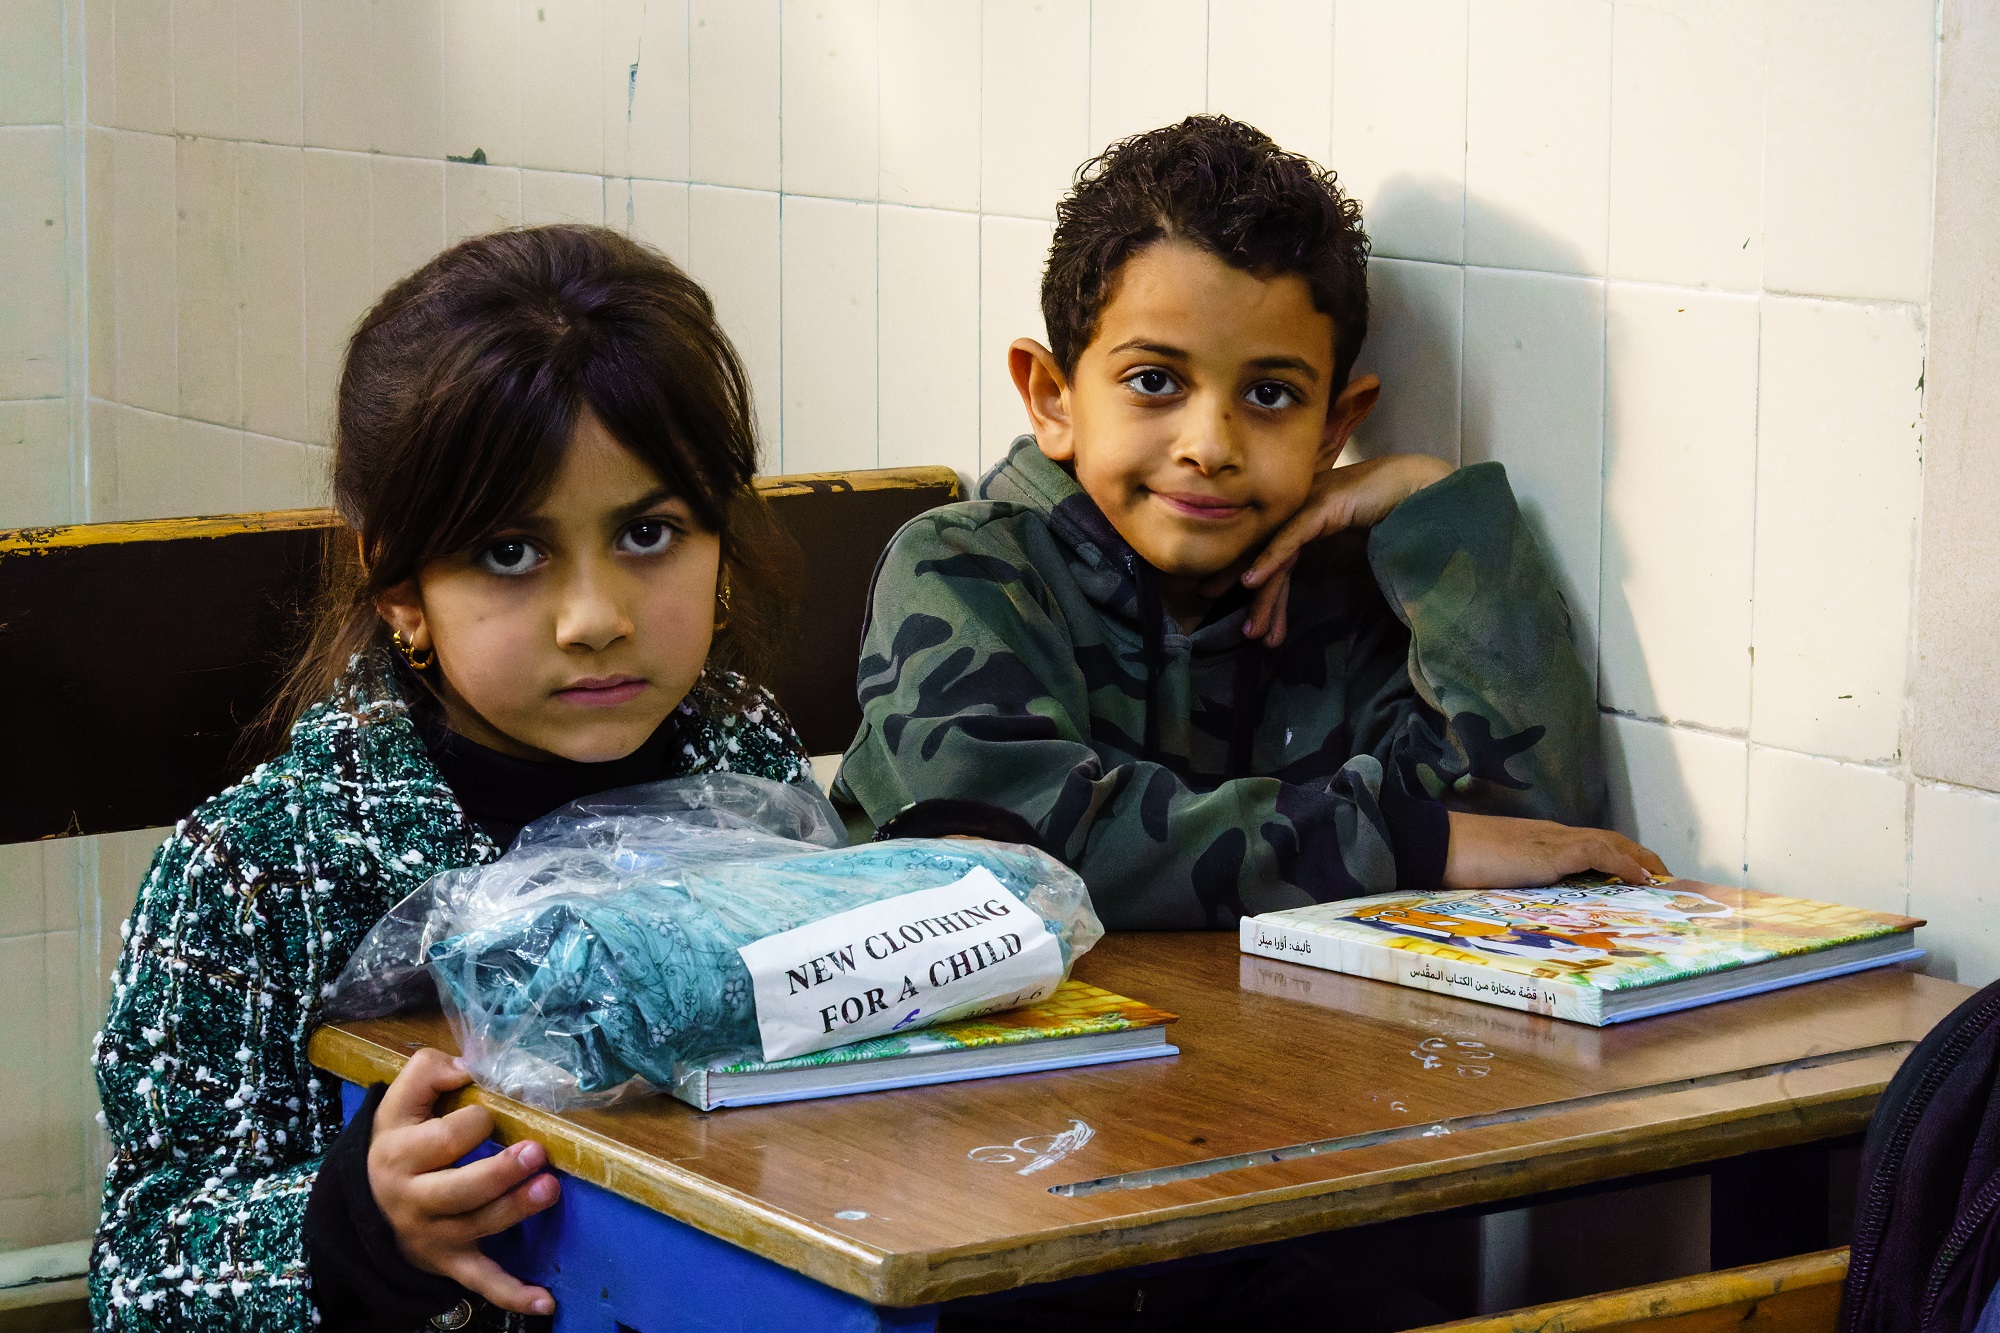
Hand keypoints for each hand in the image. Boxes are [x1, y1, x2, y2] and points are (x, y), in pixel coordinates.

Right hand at [367, 1048, 560, 1316]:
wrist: (365, 1204)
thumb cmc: (399, 1140)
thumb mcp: (399, 1101)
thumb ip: (427, 1070)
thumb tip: (466, 1068)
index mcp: (401, 1154)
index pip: (445, 1137)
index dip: (476, 1120)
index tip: (490, 1112)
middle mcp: (415, 1198)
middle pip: (461, 1189)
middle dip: (501, 1171)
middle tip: (536, 1152)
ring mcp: (434, 1235)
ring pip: (479, 1226)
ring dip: (516, 1210)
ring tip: (550, 1188)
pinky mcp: (451, 1261)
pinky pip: (481, 1281)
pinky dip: (512, 1294)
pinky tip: (545, 1300)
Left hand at [1206, 453, 1453, 645]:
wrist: (1419, 488)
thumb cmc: (1390, 514)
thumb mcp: (1351, 543)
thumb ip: (1331, 559)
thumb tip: (1321, 588)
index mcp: (1304, 517)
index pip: (1270, 552)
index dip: (1252, 581)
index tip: (1240, 611)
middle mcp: (1298, 509)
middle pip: (1263, 555)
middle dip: (1245, 592)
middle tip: (1233, 624)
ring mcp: (1307, 506)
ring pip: (1273, 556)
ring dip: (1262, 596)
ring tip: (1253, 630)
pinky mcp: (1320, 507)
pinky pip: (1288, 539)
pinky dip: (1268, 561)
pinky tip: (1251, 583)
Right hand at [1443, 810, 1668, 888]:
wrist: (1441, 845)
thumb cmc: (1460, 861)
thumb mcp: (1499, 873)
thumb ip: (1520, 879)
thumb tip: (1530, 900)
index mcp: (1542, 840)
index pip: (1591, 842)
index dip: (1619, 855)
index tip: (1638, 873)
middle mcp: (1553, 834)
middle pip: (1610, 838)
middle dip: (1640, 856)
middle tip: (1662, 878)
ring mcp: (1553, 840)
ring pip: (1610, 843)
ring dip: (1640, 860)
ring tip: (1662, 880)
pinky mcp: (1551, 851)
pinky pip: (1598, 853)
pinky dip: (1623, 864)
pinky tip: (1639, 879)